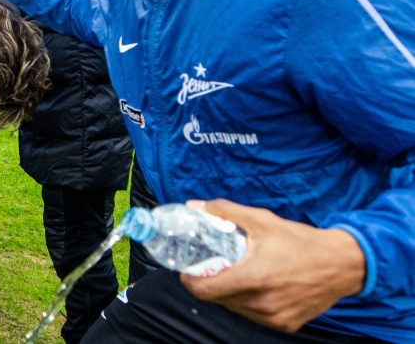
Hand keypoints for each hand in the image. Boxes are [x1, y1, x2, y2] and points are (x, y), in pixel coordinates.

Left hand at [180, 199, 365, 331]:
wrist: (342, 264)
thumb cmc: (302, 242)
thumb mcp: (262, 220)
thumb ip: (225, 211)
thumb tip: (195, 205)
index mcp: (254, 278)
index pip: (204, 290)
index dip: (189, 280)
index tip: (187, 269)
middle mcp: (263, 302)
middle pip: (217, 299)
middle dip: (209, 283)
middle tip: (211, 266)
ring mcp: (274, 317)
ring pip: (235, 308)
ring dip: (228, 294)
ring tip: (234, 274)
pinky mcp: (285, 324)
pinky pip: (254, 315)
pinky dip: (248, 302)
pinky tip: (255, 286)